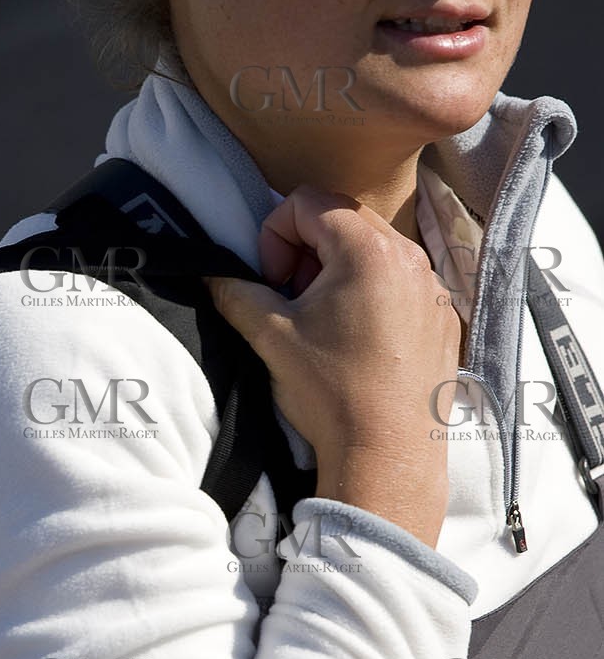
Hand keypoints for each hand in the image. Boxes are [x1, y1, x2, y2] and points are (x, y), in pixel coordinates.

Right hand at [205, 186, 459, 546]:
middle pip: (343, 219)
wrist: (386, 456)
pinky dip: (371, 296)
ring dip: (337, 273)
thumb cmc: (331, 393)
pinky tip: (355, 343)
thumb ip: (236, 292)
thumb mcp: (269, 337)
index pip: (307, 202)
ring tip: (322, 324)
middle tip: (292, 300)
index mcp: (367, 250)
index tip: (271, 281)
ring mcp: (433, 289)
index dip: (274, 235)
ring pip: (374, 250)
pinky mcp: (444, 319)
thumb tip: (214, 275)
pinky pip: (402, 283)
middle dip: (306, 251)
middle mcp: (409, 258)